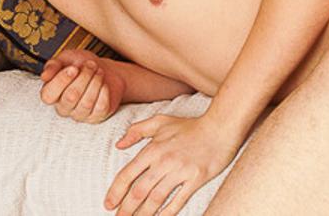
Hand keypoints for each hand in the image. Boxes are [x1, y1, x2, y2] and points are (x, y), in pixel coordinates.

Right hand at [39, 49, 125, 123]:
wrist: (104, 69)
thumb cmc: (81, 64)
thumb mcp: (65, 59)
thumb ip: (53, 65)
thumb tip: (44, 76)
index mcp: (51, 94)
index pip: (48, 96)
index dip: (61, 81)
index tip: (74, 68)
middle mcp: (63, 107)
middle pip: (71, 97)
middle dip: (84, 77)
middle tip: (91, 65)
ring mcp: (79, 114)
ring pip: (86, 103)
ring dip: (95, 82)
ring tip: (99, 71)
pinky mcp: (96, 117)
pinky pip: (100, 107)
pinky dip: (104, 92)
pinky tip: (104, 84)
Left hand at [104, 114, 240, 215]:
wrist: (219, 127)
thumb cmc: (190, 126)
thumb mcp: (160, 121)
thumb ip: (137, 130)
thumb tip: (119, 144)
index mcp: (153, 149)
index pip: (128, 174)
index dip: (115, 192)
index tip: (108, 204)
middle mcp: (164, 162)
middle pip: (139, 191)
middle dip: (126, 208)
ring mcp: (180, 172)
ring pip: (156, 199)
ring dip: (143, 214)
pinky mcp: (196, 180)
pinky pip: (178, 201)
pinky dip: (167, 213)